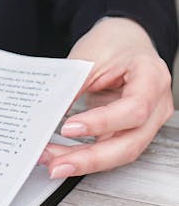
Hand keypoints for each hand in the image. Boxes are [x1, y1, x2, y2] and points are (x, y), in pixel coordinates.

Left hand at [40, 17, 172, 178]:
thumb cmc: (113, 43)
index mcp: (151, 77)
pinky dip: (86, 155)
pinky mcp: (131, 130)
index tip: (69, 127)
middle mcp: (157, 104)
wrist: (125, 40)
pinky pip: (111, 148)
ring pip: (120, 152)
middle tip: (56, 164)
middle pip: (130, 143)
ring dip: (84, 161)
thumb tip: (48, 116)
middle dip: (91, 159)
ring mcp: (147, 121)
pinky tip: (63, 156)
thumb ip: (72, 85)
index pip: (133, 109)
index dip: (102, 123)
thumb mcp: (88, 56)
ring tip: (53, 163)